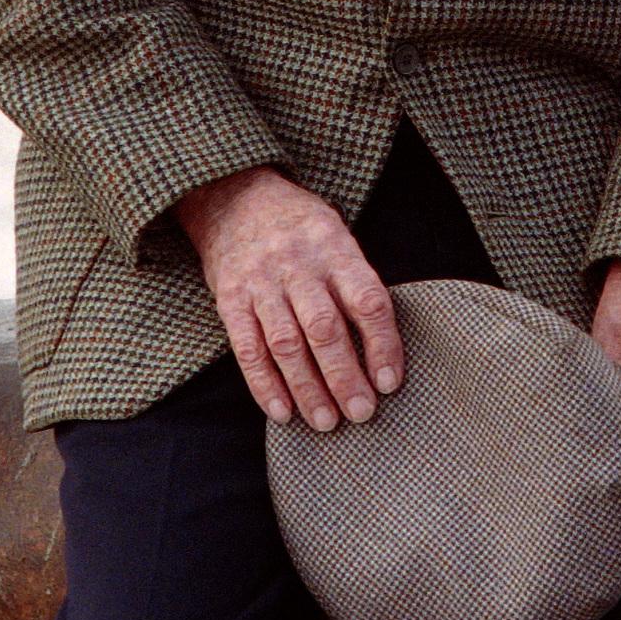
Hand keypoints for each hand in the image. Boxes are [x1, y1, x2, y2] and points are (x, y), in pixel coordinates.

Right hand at [176, 166, 402, 432]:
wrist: (234, 197)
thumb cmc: (299, 227)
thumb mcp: (335, 236)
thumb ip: (355, 283)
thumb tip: (382, 349)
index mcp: (335, 248)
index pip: (366, 300)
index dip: (382, 343)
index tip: (390, 382)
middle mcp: (298, 265)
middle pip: (325, 329)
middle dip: (345, 376)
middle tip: (362, 413)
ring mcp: (261, 283)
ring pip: (287, 344)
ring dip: (308, 389)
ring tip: (326, 423)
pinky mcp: (230, 299)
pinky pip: (248, 348)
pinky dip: (264, 384)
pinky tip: (282, 412)